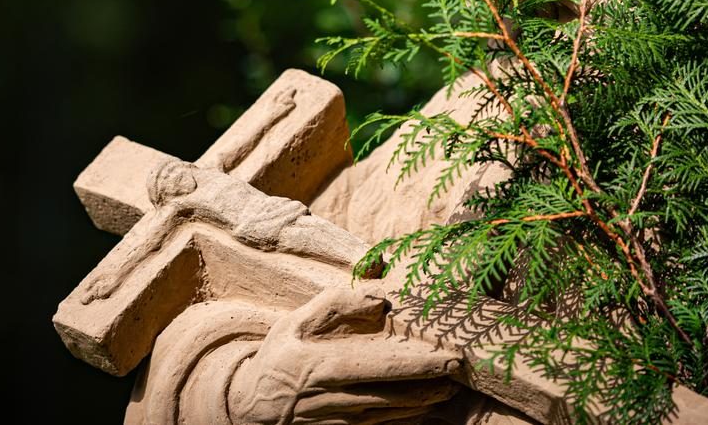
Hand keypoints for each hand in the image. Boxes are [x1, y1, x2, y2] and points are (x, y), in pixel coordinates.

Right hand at [228, 285, 461, 424]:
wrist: (248, 407)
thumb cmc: (278, 356)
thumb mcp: (295, 323)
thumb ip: (335, 304)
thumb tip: (379, 295)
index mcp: (320, 366)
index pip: (378, 366)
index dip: (416, 363)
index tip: (447, 354)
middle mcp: (331, 399)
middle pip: (391, 395)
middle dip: (429, 385)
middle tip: (459, 370)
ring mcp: (337, 423)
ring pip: (390, 415)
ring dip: (423, 403)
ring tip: (450, 387)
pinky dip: (405, 419)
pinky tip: (426, 408)